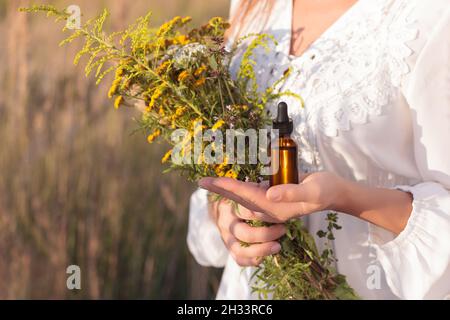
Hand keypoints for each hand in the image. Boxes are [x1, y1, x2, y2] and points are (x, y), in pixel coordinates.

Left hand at [201, 172, 347, 221]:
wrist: (336, 193)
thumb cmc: (326, 190)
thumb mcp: (312, 190)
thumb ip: (291, 192)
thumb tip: (268, 194)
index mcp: (276, 208)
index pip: (246, 196)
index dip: (226, 187)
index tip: (208, 182)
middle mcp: (270, 208)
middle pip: (239, 198)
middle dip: (220, 189)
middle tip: (201, 182)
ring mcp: (272, 203)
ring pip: (244, 196)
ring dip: (228, 188)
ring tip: (212, 181)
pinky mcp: (275, 196)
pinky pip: (253, 192)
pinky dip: (240, 186)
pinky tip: (232, 181)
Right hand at [208, 195, 285, 266]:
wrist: (224, 209)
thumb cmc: (242, 197)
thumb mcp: (248, 190)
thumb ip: (260, 191)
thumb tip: (277, 193)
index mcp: (230, 205)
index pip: (247, 212)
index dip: (265, 215)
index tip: (281, 215)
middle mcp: (226, 222)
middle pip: (245, 233)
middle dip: (266, 234)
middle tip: (283, 229)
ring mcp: (226, 237)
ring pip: (240, 250)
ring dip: (261, 250)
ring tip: (278, 246)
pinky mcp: (229, 248)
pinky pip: (238, 259)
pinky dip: (252, 261)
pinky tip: (265, 257)